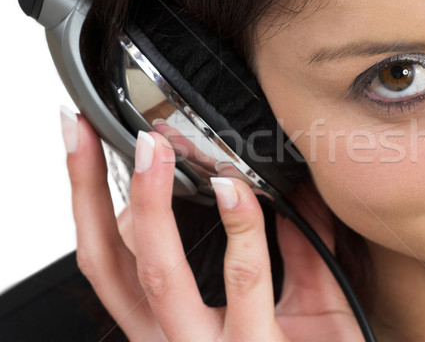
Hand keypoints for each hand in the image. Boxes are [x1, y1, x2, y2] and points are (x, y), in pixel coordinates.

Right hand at [61, 107, 362, 340]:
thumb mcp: (305, 293)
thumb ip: (293, 244)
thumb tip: (289, 188)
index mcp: (174, 323)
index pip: (113, 260)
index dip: (89, 203)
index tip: (87, 147)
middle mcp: (176, 337)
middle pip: (109, 264)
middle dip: (93, 192)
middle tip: (102, 135)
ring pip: (161, 273)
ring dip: (153, 204)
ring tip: (158, 150)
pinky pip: (243, 278)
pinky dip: (239, 228)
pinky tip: (232, 189)